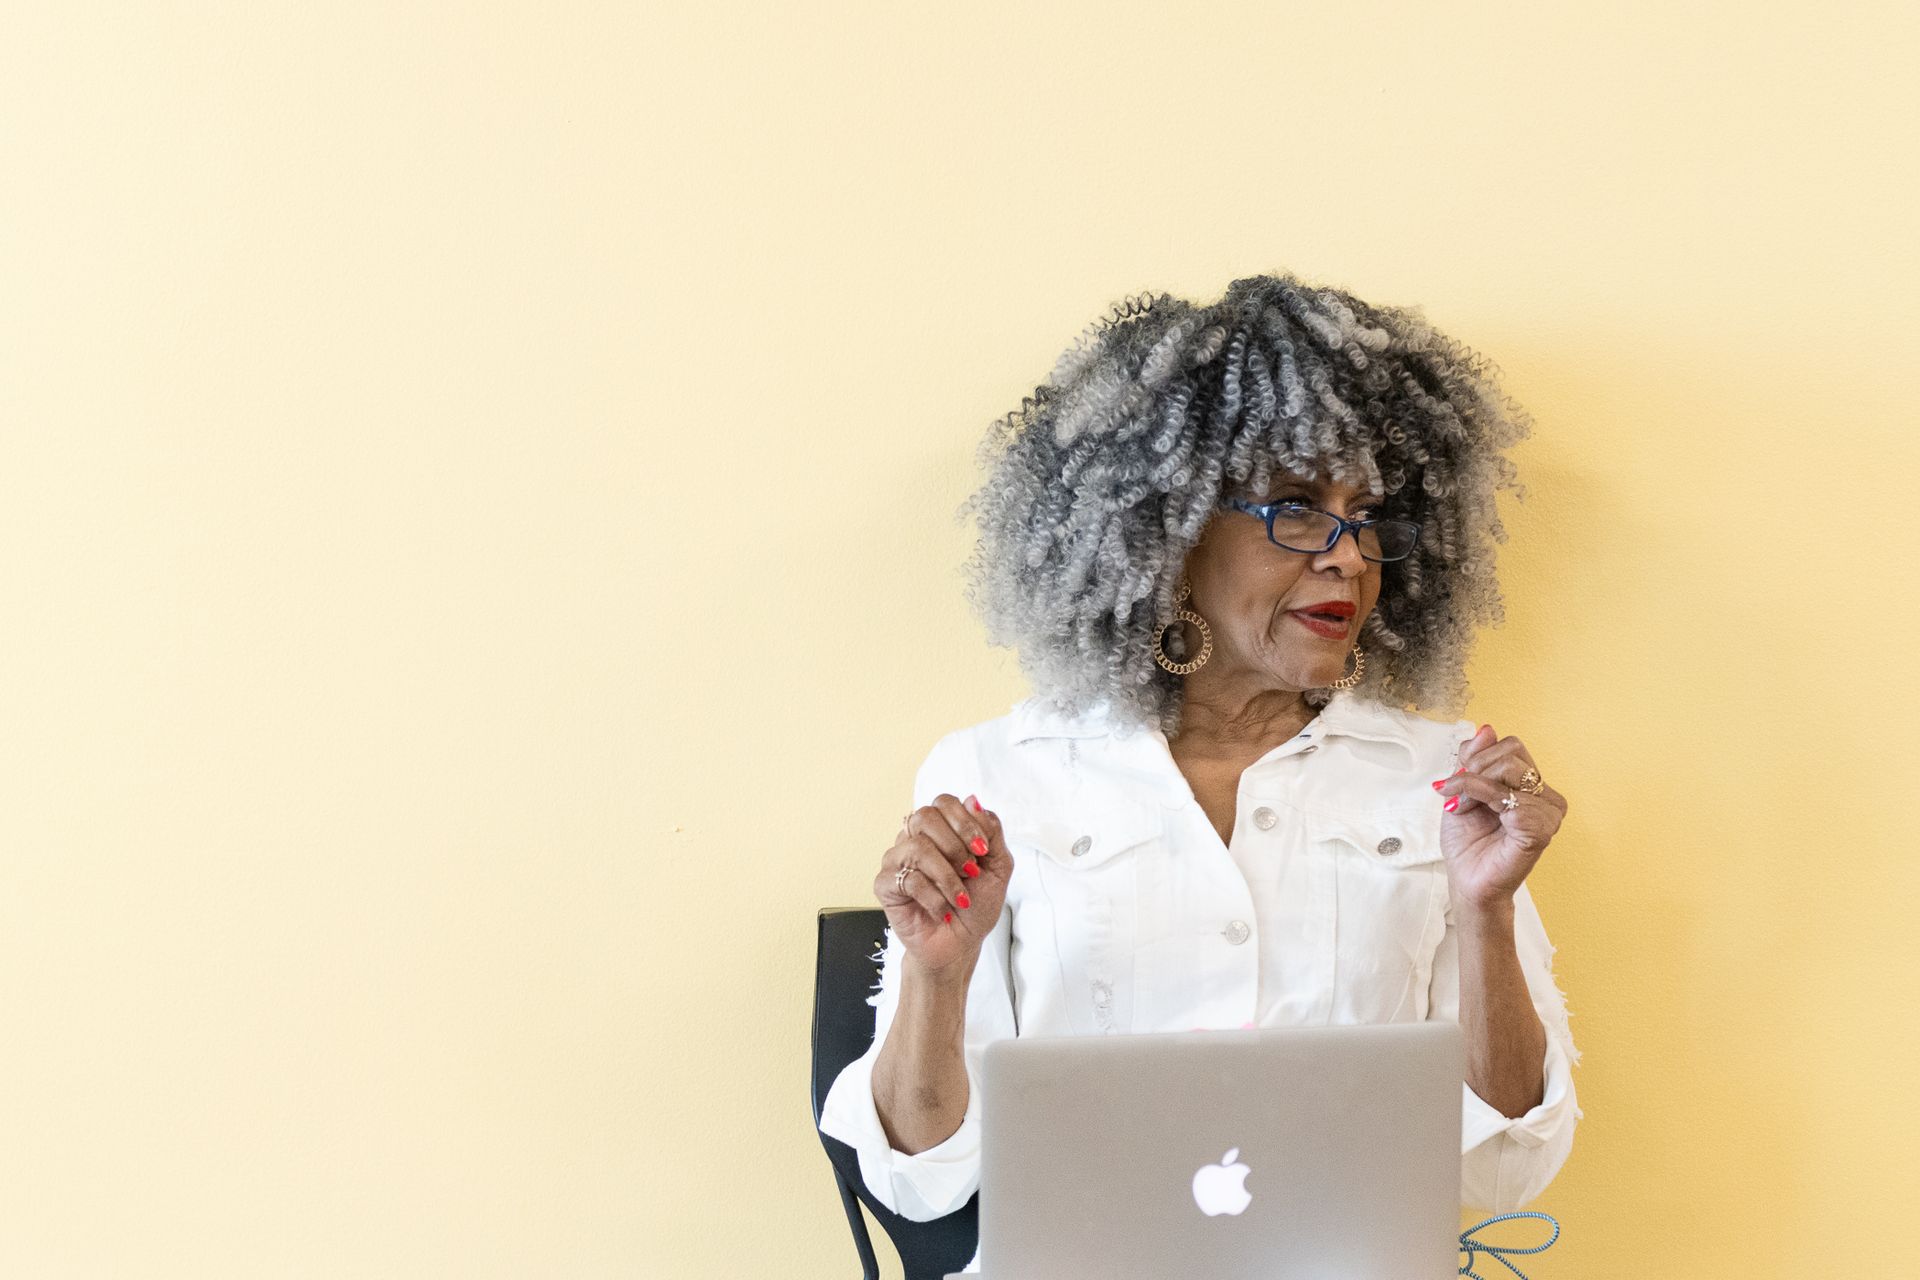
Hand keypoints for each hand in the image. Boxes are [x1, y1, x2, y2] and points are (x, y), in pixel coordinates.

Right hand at [873, 793, 1014, 977]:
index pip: (944, 802)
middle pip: (925, 816)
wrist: (961, 944)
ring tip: (960, 899)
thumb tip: (972, 800)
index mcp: (940, 830)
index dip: (965, 822)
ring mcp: (897, 860)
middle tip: (971, 871)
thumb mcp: (998, 866)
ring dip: (947, 876)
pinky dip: (933, 898)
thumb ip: (991, 832)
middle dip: (955, 845)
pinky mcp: (885, 884)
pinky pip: (907, 879)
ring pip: (917, 848)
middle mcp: (915, 838)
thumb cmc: (977, 904)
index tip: (983, 850)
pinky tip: (944, 912)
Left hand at [1432, 724, 1569, 914]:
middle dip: (1475, 770)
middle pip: (1511, 752)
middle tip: (1460, 796)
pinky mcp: (1541, 829)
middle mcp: (1546, 796)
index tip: (1459, 780)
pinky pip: (1508, 796)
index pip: (1511, 746)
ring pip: (1509, 770)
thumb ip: (1473, 758)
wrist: (1467, 879)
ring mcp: (1548, 813)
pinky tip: (1476, 816)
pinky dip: (1480, 797)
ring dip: (1474, 786)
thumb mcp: (1462, 788)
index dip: (1479, 758)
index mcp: (1531, 785)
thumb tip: (1487, 728)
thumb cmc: (1468, 842)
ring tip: (1466, 808)